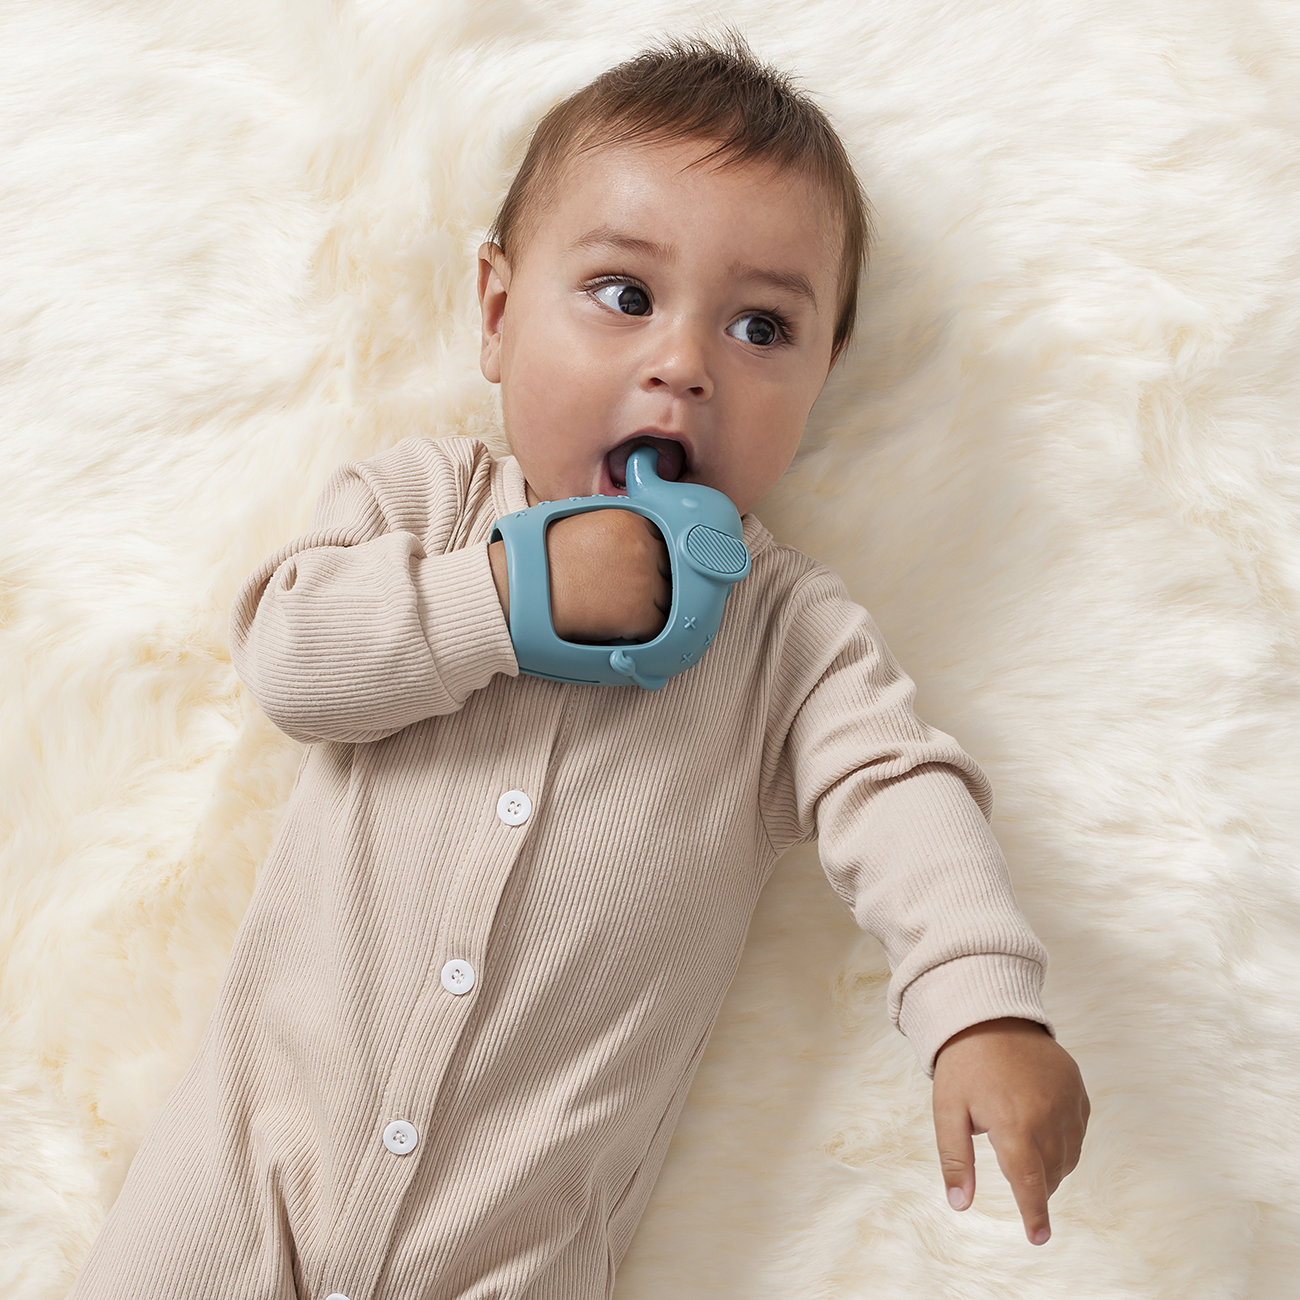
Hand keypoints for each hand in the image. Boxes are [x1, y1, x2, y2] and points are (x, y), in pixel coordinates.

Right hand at [488, 509, 670, 642]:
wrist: (517, 587)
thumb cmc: (537, 557)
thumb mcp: (578, 519)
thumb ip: (614, 527)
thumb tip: (641, 535)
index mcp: (630, 518)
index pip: (660, 542)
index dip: (644, 561)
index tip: (624, 573)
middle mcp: (643, 544)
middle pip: (667, 571)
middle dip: (648, 585)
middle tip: (612, 593)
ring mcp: (644, 578)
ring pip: (665, 602)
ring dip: (644, 611)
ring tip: (607, 609)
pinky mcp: (639, 611)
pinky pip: (655, 629)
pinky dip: (637, 634)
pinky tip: (609, 625)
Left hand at [931, 1017, 1088, 1244]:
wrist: (988, 1014)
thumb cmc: (964, 1064)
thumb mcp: (947, 1111)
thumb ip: (955, 1160)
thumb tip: (960, 1204)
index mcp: (1015, 1125)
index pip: (1030, 1185)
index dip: (1035, 1215)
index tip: (1038, 1238)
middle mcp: (1048, 1116)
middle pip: (1050, 1173)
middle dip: (1036, 1186)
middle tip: (1018, 1177)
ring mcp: (1067, 1101)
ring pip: (1068, 1154)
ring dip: (1052, 1165)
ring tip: (1027, 1151)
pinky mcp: (1077, 1087)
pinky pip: (1079, 1128)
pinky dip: (1066, 1140)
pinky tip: (1044, 1129)